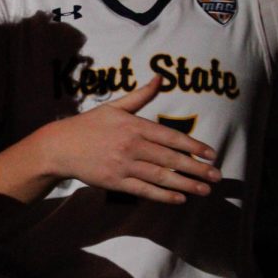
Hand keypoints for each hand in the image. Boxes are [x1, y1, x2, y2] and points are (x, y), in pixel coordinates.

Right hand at [40, 76, 220, 203]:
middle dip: (197, 168)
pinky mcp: (115, 182)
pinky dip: (163, 195)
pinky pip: (144, 190)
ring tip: (204, 190)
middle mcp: (131, 145)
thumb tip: (160, 78)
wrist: (60, 147)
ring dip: (186, 184)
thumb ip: (140, 95)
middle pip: (170, 159)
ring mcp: (123, 165)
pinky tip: (180, 199)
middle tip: (217, 176)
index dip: (193, 146)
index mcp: (134, 125)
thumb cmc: (89, 125)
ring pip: (161, 177)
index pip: (171, 137)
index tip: (211, 154)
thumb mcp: (114, 107)